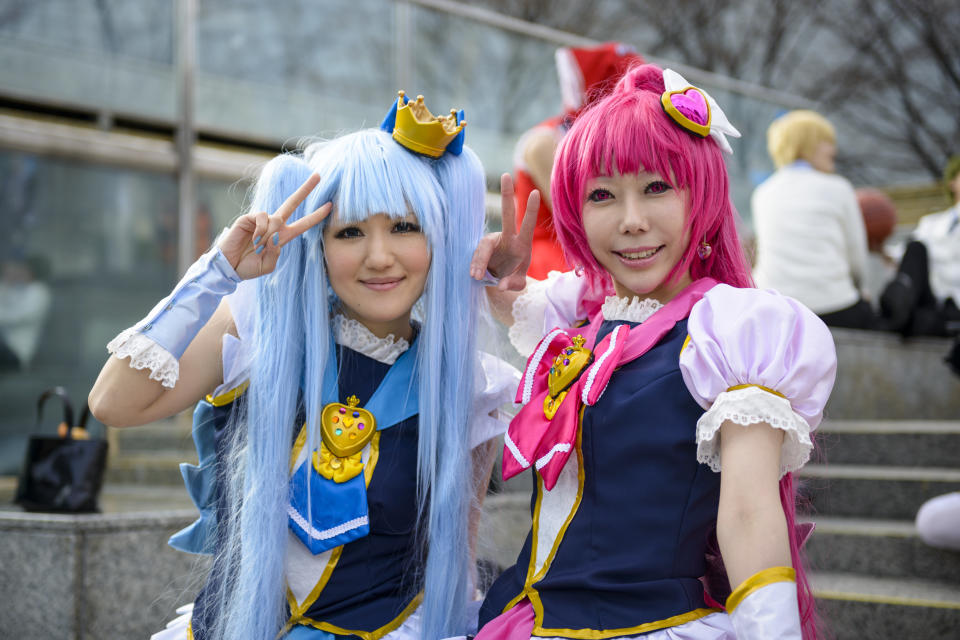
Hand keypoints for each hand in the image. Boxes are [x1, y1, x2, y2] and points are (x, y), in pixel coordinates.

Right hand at [218, 173, 331, 279]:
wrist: (229, 267)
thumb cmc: (248, 267)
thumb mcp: (267, 266)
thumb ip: (275, 254)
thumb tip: (276, 237)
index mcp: (282, 237)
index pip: (303, 224)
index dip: (316, 216)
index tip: (330, 206)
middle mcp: (274, 226)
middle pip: (292, 203)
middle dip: (305, 190)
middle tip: (318, 176)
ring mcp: (261, 220)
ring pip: (276, 219)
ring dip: (268, 236)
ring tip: (257, 247)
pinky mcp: (249, 218)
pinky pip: (262, 217)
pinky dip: (260, 230)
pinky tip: (252, 239)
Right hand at [470, 173, 538, 290]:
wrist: (497, 279)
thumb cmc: (512, 276)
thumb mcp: (517, 283)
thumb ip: (513, 284)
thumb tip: (502, 286)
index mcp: (522, 244)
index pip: (528, 225)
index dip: (530, 210)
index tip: (535, 192)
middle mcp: (507, 237)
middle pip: (507, 214)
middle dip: (506, 195)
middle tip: (506, 175)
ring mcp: (493, 241)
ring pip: (484, 248)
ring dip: (480, 261)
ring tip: (477, 276)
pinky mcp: (481, 248)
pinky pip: (477, 256)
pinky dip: (476, 266)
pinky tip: (476, 276)